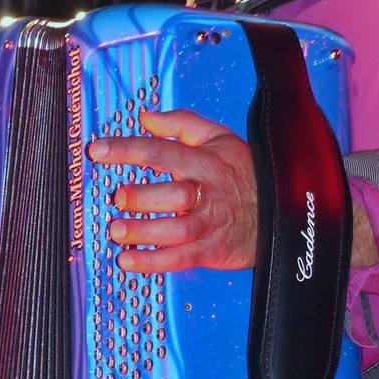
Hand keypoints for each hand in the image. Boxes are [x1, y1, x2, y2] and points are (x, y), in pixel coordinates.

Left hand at [86, 109, 256, 273]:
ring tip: (116, 230)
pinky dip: (153, 262)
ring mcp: (209, 224)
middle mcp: (206, 193)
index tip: (97, 150)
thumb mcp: (220, 138)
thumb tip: (146, 117)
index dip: (128, 149)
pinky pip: (180, 258)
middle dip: (143, 196)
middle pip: (173, 194)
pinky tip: (128, 260)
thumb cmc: (245, 173)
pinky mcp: (211, 250)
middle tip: (117, 196)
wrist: (281, 211)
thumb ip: (182, 124)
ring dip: (144, 231)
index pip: (162, 150)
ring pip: (176, 230)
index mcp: (205, 162)